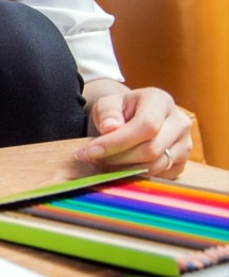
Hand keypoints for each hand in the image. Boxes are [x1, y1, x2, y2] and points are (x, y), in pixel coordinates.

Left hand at [75, 83, 192, 178]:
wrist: (135, 118)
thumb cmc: (121, 110)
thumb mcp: (108, 104)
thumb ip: (107, 113)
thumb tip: (110, 128)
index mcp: (161, 100)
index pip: (145, 125)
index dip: (118, 141)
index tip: (91, 150)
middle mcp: (179, 122)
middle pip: (151, 149)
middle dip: (118, 158)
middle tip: (91, 159)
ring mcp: (185, 144)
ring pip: (156, 166)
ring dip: (124, 169)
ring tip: (102, 163)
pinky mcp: (182, 163)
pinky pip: (160, 176)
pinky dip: (137, 175)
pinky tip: (119, 167)